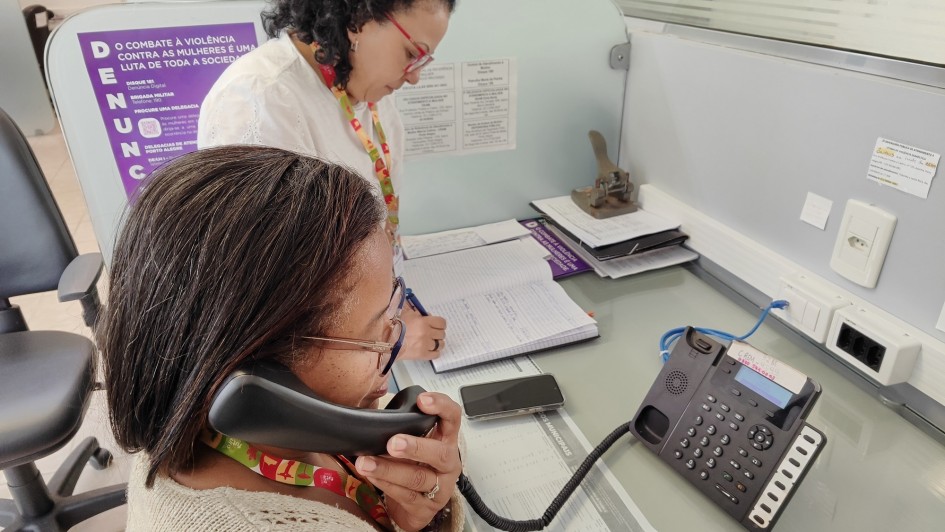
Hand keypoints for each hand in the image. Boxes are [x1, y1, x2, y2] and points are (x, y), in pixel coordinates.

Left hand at [355, 393, 461, 530]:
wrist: (415, 506)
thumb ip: (404, 428)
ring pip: (417, 478)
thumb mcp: (414, 443)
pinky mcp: (426, 508)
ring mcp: (440, 487)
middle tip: (393, 443)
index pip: (452, 417)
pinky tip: (371, 476)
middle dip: (415, 447)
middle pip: (440, 453)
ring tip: (366, 462)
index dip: (441, 406)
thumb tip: (376, 415)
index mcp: (446, 440)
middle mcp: (448, 463)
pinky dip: (385, 484)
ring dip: (388, 469)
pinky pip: (405, 496)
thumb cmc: (413, 466)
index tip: (422, 401)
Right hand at [399, 305, 445, 360]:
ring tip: (432, 343)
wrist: (386, 341)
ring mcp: (425, 345)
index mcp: (423, 322)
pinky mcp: (422, 355)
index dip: (440, 324)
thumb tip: (429, 316)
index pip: (442, 323)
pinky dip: (435, 352)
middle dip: (438, 333)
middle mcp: (426, 333)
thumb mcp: (407, 315)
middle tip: (432, 334)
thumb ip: (420, 315)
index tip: (437, 326)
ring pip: (440, 345)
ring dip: (437, 343)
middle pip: (442, 334)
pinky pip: (436, 354)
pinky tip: (430, 350)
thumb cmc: (395, 326)